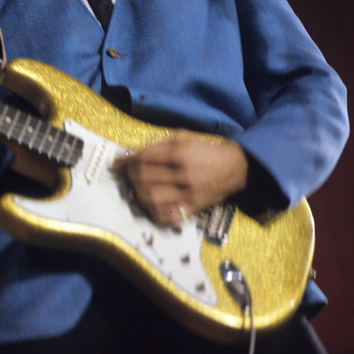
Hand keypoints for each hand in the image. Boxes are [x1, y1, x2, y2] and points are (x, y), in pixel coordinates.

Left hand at [114, 134, 247, 225]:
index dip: (127, 160)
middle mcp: (183, 174)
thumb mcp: (184, 138)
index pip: (144, 157)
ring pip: (150, 198)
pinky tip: (150, 203)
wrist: (234, 167)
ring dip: (138, 193)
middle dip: (130, 176)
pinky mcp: (192, 209)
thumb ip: (158, 144)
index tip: (119, 164)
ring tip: (137, 188)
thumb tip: (133, 153)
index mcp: (180, 153)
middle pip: (144, 177)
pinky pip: (166, 215)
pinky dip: (153, 211)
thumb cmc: (206, 151)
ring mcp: (188, 194)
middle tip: (126, 175)